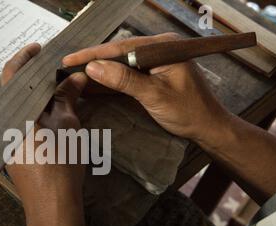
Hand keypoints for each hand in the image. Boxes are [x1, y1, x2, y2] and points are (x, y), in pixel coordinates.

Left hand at [2, 43, 87, 225]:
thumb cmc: (61, 165)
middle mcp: (3, 125)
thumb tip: (74, 78)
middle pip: (15, 93)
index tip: (39, 48)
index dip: (25, 58)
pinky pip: (21, 124)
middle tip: (55, 72)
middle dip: (35, 80)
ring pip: (19, 110)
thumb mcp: (68, 126)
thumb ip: (67, 98)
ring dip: (36, 99)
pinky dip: (34, 114)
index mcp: (13, 114)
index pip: (13, 75)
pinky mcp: (12, 154)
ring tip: (58, 92)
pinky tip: (51, 116)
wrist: (52, 208)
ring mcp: (5, 141)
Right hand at [63, 33, 230, 145]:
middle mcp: (158, 50)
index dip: (94, 54)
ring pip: (121, 64)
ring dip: (100, 71)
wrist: (208, 127)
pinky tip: (94, 85)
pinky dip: (111, 81)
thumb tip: (94, 67)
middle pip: (119, 53)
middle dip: (94, 61)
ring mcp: (155, 63)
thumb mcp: (154, 95)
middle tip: (68, 66)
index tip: (71, 58)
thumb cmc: (188, 111)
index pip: (121, 47)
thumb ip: (124, 80)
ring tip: (75, 75)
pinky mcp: (152, 76)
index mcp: (163, 47)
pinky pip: (127, 76)